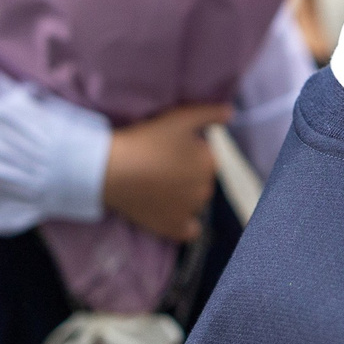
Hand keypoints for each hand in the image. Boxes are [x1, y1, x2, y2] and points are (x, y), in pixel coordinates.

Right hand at [103, 103, 232, 241]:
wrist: (113, 170)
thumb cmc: (147, 140)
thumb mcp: (180, 117)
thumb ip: (210, 113)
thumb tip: (230, 113)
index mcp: (210, 163)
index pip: (206, 158)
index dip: (188, 153)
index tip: (169, 150)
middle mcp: (206, 189)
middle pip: (200, 180)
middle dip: (187, 174)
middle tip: (161, 167)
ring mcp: (190, 211)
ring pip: (195, 202)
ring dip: (184, 196)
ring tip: (158, 186)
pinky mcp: (173, 227)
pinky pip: (189, 230)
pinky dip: (184, 223)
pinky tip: (171, 213)